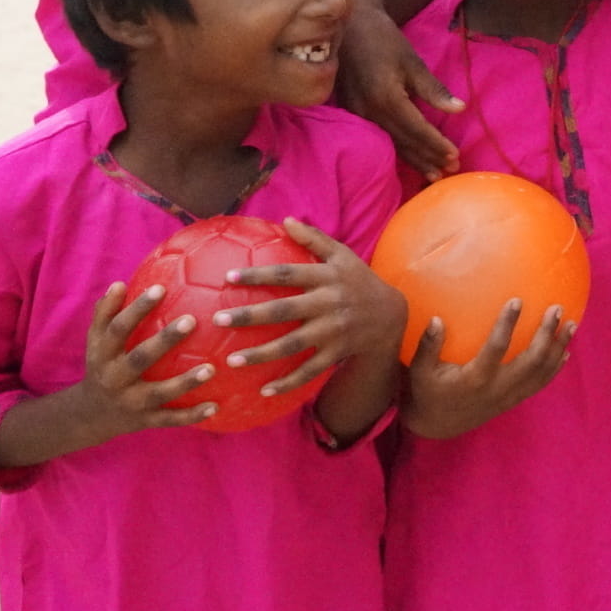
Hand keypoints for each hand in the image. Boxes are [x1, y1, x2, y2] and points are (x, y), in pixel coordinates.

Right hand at [74, 280, 219, 436]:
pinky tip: (215, 406)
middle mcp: (115, 378)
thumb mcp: (96, 340)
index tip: (160, 288)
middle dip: (164, 340)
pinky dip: (192, 415)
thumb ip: (106, 312)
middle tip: (191, 320)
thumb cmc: (103, 363)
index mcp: (103, 354)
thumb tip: (120, 284)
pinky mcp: (144, 421)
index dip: (137, 309)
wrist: (91, 414)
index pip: (118, 328)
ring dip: (185, 382)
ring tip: (211, 369)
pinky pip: (170, 419)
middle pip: (140, 358)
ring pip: (159, 392)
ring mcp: (130, 402)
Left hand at [212, 220, 407, 398]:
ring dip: (261, 354)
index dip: (258, 275)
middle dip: (251, 315)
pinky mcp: (336, 353)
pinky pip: (309, 370)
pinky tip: (263, 390)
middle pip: (284, 310)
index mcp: (326, 277)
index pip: (287, 273)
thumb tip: (285, 220)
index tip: (228, 277)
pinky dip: (288, 383)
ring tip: (232, 361)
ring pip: (293, 344)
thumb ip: (314, 239)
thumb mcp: (343, 255)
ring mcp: (333, 331)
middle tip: (219, 319)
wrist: (392, 315)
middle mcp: (328, 303)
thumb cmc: (359, 280)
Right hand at [339, 2, 463, 178]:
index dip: (436, 145)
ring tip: (434, 174)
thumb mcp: (412, 62)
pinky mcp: (350, 112)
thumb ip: (433, 90)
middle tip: (451, 171)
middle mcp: (369, 111)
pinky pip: (377, 137)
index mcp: (386, 97)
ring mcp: (356, 114)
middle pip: (403, 142)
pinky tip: (407, 159)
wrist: (347, 25)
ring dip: (413, 160)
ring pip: (389, 143)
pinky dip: (395, 150)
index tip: (456, 156)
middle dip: (428, 158)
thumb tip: (460, 109)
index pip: (416, 130)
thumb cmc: (383, 39)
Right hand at [402, 303, 573, 439]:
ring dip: (558, 348)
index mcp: (476, 378)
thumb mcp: (420, 371)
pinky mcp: (513, 401)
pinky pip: (539, 384)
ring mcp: (509, 396)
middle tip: (556, 309)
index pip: (497, 348)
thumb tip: (437, 319)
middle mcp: (498, 388)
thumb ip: (428, 345)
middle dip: (547, 334)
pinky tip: (565, 351)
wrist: (438, 426)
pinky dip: (554, 368)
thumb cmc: (428, 392)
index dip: (507, 325)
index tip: (517, 300)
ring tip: (572, 325)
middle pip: (531, 361)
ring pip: (541, 373)